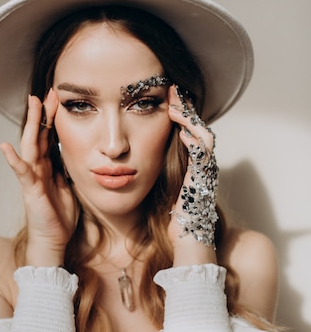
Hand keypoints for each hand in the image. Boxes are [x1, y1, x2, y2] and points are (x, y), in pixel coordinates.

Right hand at [0, 89, 76, 265]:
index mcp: (48, 167)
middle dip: (43, 114)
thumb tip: (74, 155)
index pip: (50, 137)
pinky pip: (21, 172)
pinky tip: (5, 147)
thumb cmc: (59, 217)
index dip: (53, 119)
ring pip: (30, 146)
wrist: (53, 240)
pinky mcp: (29, 190)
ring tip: (32, 105)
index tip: (59, 99)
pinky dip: (13, 159)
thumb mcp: (68, 187)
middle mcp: (38, 169)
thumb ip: (66, 170)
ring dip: (32, 125)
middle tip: (48, 93)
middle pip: (39, 136)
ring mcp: (32, 178)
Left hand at [167, 85, 218, 261]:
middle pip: (197, 127)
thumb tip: (127, 160)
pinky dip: (192, 135)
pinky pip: (202, 151)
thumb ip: (151, 171)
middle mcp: (201, 165)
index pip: (187, 132)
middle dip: (184, 108)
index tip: (164, 98)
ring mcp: (205, 171)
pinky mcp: (203, 178)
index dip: (178, 114)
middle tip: (171, 90)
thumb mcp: (157, 189)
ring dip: (188, 117)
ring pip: (202, 134)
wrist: (184, 241)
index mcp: (190, 166)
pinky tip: (179, 126)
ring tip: (173, 103)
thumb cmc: (168, 219)